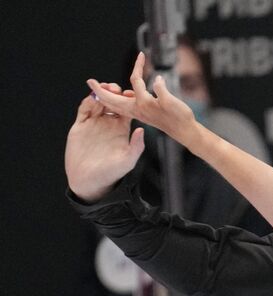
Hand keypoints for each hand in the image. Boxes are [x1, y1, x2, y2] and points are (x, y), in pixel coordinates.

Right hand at [66, 84, 144, 201]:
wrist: (89, 180)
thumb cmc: (111, 173)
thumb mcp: (127, 160)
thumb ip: (136, 146)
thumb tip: (141, 130)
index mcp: (121, 130)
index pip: (126, 110)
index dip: (128, 101)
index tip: (130, 95)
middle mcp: (108, 124)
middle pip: (112, 103)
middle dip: (113, 93)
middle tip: (114, 87)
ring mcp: (94, 124)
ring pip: (97, 103)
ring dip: (100, 94)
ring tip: (102, 87)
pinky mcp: (80, 126)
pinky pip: (84, 110)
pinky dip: (87, 102)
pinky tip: (91, 97)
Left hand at [87, 52, 199, 148]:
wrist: (185, 131)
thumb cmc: (180, 118)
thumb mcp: (172, 102)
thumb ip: (162, 89)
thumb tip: (157, 79)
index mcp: (143, 104)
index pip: (135, 81)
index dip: (138, 66)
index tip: (141, 55)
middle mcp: (137, 109)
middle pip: (113, 99)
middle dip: (100, 90)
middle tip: (90, 82)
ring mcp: (138, 113)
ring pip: (115, 105)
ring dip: (106, 97)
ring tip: (99, 90)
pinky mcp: (142, 114)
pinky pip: (122, 108)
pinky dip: (116, 102)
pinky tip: (118, 96)